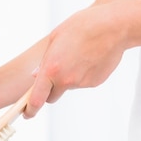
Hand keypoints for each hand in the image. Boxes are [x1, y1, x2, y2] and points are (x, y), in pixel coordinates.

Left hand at [25, 2, 129, 117]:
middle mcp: (66, 80)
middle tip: (54, 75)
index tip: (27, 113)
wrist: (112, 27)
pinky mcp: (95, 82)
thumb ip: (44, 61)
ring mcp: (82, 83)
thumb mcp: (55, 38)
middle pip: (52, 97)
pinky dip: (83, 74)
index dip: (30, 109)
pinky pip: (83, 82)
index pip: (36, 99)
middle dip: (50, 91)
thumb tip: (36, 75)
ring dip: (69, 77)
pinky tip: (89, 57)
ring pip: (69, 86)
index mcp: (51, 69)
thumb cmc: (82, 27)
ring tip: (78, 55)